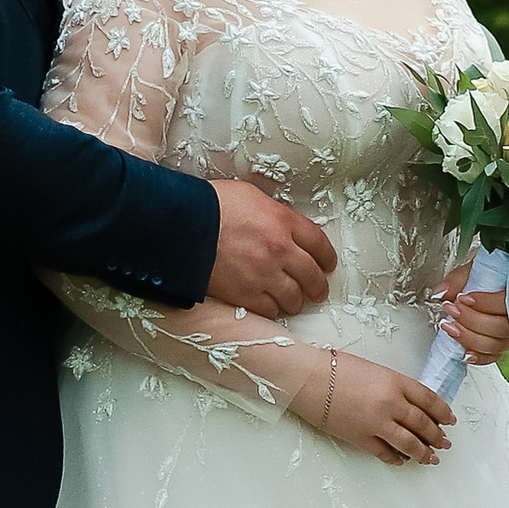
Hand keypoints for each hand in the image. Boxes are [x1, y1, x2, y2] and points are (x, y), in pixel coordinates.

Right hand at [204, 177, 336, 318]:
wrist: (181, 224)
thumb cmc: (210, 204)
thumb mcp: (251, 197)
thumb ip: (273, 215)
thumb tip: (282, 227)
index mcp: (282, 221)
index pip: (319, 243)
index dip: (327, 257)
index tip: (328, 264)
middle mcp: (279, 250)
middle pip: (313, 275)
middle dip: (318, 286)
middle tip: (318, 290)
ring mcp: (263, 274)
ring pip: (294, 298)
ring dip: (296, 300)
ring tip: (294, 301)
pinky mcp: (244, 294)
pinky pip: (270, 310)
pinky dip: (273, 309)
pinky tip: (271, 306)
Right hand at [305, 352, 453, 463]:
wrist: (307, 378)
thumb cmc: (335, 367)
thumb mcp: (374, 369)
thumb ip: (394, 385)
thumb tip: (409, 403)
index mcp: (396, 381)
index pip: (430, 400)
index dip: (443, 412)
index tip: (450, 420)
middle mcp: (391, 403)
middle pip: (423, 424)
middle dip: (437, 436)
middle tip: (445, 442)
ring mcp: (377, 424)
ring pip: (410, 444)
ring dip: (424, 453)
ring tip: (431, 458)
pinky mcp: (361, 439)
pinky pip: (385, 453)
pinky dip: (397, 459)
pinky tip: (402, 461)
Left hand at [436, 261, 508, 367]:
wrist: (490, 283)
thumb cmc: (485, 276)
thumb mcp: (471, 271)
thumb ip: (458, 280)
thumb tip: (443, 292)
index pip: (506, 303)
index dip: (485, 303)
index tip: (463, 298)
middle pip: (501, 328)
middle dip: (472, 321)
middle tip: (452, 310)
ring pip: (497, 345)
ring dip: (470, 338)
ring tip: (451, 327)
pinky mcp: (501, 345)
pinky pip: (494, 357)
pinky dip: (480, 357)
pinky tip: (466, 352)